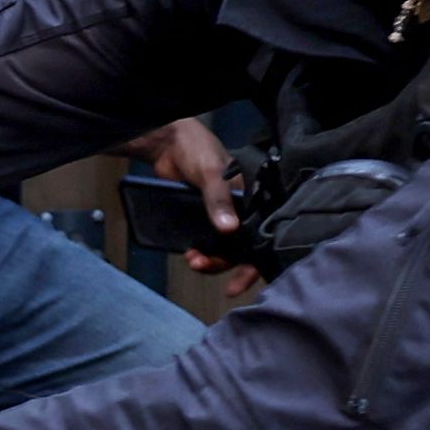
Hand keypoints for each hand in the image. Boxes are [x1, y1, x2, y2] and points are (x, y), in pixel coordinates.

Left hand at [123, 114, 264, 302]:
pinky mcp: (203, 218)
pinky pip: (206, 241)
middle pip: (240, 249)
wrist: (167, 143)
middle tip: (202, 266)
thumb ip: (219, 199)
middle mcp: (241, 212)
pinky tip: (189, 253)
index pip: (262, 236)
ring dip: (209, 259)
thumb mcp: (211, 173)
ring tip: (192, 260)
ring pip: (222, 249)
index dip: (252, 264)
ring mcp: (221, 216)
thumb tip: (228, 230)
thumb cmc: (198, 151)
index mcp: (252, 200)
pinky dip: (200, 251)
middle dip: (223, 263)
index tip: (237, 286)